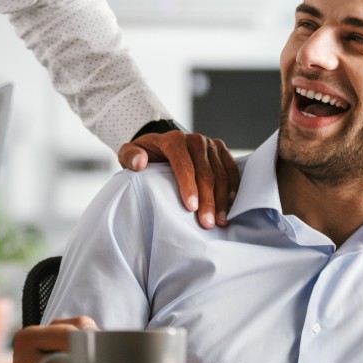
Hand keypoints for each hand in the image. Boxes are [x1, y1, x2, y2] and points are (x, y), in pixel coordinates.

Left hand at [118, 131, 238, 228]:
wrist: (161, 145)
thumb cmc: (145, 154)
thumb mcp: (129, 154)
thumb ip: (130, 156)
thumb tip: (140, 162)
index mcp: (173, 140)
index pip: (183, 164)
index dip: (189, 186)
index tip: (191, 208)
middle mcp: (195, 140)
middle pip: (205, 172)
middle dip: (208, 199)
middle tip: (207, 223)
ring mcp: (210, 144)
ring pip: (221, 173)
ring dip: (222, 198)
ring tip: (220, 221)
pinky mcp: (221, 150)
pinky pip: (231, 169)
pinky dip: (233, 187)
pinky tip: (231, 205)